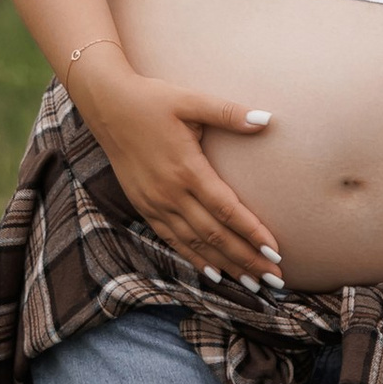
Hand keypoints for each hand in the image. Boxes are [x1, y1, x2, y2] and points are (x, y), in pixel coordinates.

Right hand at [68, 57, 283, 288]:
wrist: (106, 104)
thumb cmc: (152, 99)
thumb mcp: (191, 100)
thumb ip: (228, 112)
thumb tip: (267, 119)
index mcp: (186, 169)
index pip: (227, 210)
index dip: (252, 233)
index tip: (276, 251)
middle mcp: (170, 193)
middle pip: (215, 235)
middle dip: (247, 259)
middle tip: (275, 279)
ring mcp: (154, 203)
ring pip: (195, 244)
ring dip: (225, 266)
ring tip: (252, 284)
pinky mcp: (143, 206)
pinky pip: (172, 240)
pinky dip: (194, 259)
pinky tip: (213, 273)